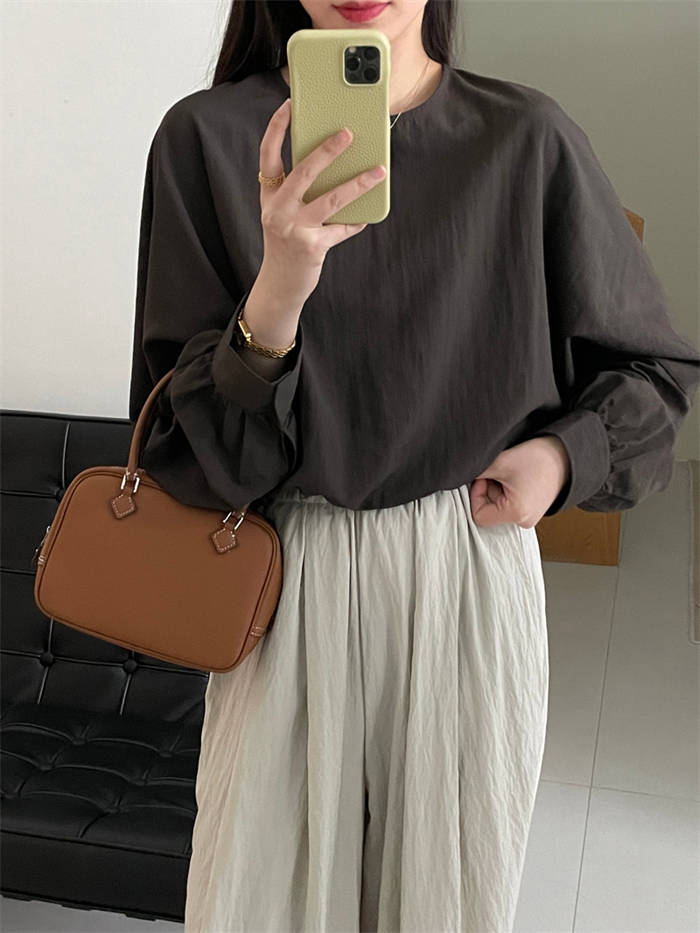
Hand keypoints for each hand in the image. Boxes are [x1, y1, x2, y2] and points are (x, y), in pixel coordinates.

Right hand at [255, 98, 385, 315]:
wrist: (280, 284)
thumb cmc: (286, 243)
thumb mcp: (283, 214)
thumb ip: (299, 191)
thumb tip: (333, 165)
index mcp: (269, 197)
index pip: (268, 154)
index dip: (277, 128)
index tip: (290, 105)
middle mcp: (278, 210)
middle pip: (303, 172)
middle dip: (327, 151)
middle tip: (348, 133)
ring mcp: (294, 229)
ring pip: (331, 199)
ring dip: (358, 183)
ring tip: (378, 171)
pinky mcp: (312, 247)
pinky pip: (341, 229)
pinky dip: (356, 221)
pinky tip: (367, 215)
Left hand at [469, 435, 571, 527]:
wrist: (566, 453)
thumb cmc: (539, 458)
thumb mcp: (500, 463)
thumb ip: (476, 473)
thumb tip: (460, 476)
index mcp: (516, 514)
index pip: (478, 515)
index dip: (476, 494)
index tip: (485, 476)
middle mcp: (524, 520)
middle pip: (489, 510)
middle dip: (488, 489)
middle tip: (499, 471)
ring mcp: (530, 516)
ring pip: (498, 505)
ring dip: (498, 487)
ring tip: (511, 472)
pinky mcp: (533, 509)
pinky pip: (510, 502)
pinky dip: (507, 489)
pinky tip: (517, 476)